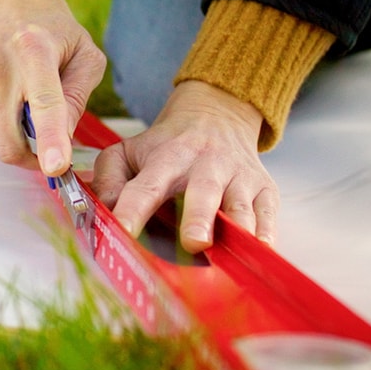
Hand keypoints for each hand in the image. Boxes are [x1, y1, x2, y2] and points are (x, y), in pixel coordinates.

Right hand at [0, 0, 105, 175]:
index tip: (55, 167)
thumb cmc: (55, 33)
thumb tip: (63, 138)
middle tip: (57, 151)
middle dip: (36, 157)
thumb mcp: (86, 55)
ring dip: (24, 136)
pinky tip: (14, 99)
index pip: (43, 103)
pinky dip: (8, 128)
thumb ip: (79, 97)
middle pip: (11, 139)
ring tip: (31, 100)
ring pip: (2, 141)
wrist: (9, 4)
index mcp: (34, 50)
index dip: (50, 139)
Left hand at [90, 80, 278, 252]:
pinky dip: (267, 231)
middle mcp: (204, 165)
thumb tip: (102, 212)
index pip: (145, 186)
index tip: (123, 232)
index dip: (132, 209)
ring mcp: (237, 176)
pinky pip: (268, 211)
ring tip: (230, 255)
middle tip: (193, 243)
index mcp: (166, 158)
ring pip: (239, 204)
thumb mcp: (129, 150)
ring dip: (236, 228)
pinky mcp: (263, 186)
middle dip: (198, 217)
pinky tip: (261, 249)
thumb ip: (109, 178)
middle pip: (202, 192)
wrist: (217, 114)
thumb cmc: (167, 145)